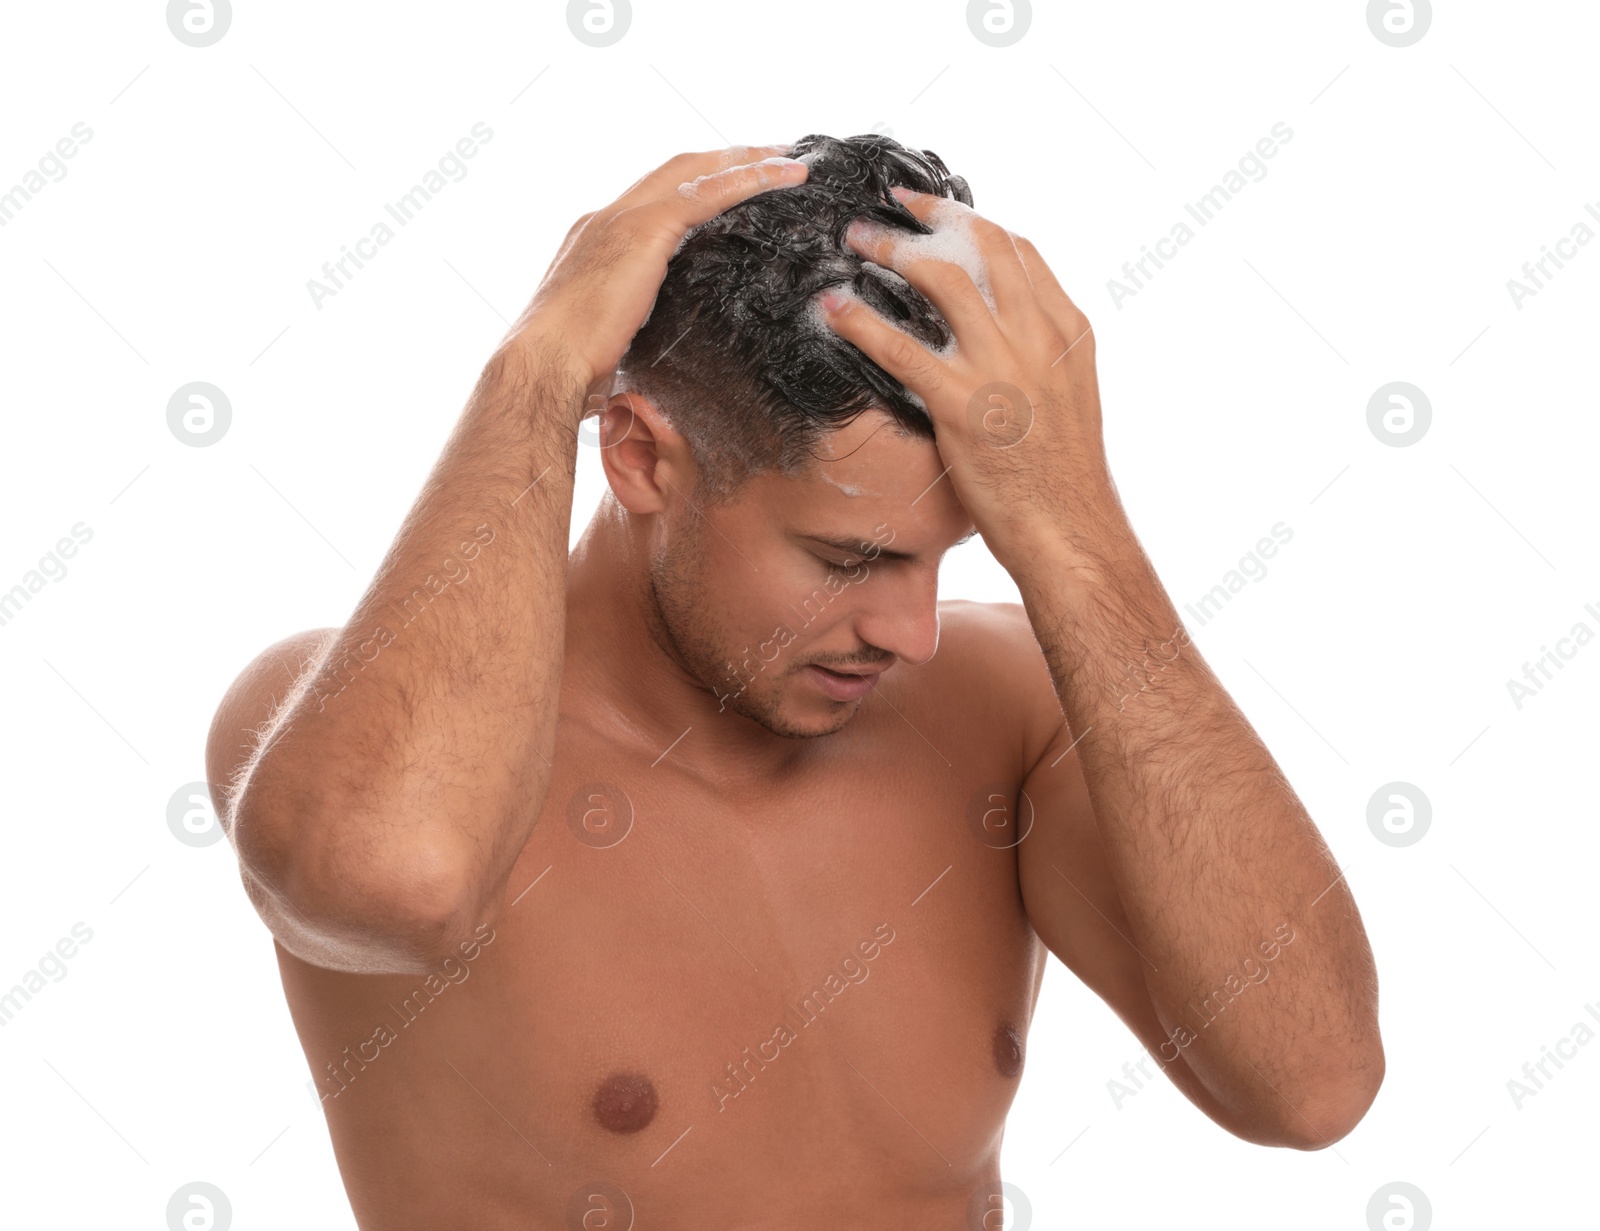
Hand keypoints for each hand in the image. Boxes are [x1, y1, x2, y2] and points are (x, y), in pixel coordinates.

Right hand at [507, 145, 808, 412]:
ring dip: (744, 161)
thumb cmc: (567, 371)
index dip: (693, 186)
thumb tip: (645, 359)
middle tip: (772, 155)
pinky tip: (784, 177)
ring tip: (788, 161)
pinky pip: (708, 192)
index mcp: (595, 242)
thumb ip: (632, 330)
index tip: (727, 186)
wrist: (543, 366)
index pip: (652, 199)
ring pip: (695, 171)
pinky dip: (749, 179)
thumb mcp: (608, 341)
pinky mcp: (643, 231)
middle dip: (724, 159)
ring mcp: (622, 220)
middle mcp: (606, 219)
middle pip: (675, 171)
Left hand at [816, 187, 1130, 581]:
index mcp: (1067, 330)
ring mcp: (1000, 367)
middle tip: (889, 203)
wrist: (1070, 527)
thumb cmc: (1064, 476)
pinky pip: (899, 348)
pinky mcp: (962, 405)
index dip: (973, 221)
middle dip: (930, 214)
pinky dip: (859, 320)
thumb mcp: (1070, 396)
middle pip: (980, 245)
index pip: (1020, 250)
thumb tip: (1005, 331)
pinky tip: (831, 308)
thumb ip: (1041, 354)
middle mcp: (1037, 336)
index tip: (940, 211)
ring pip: (940, 278)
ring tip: (854, 240)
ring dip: (889, 249)